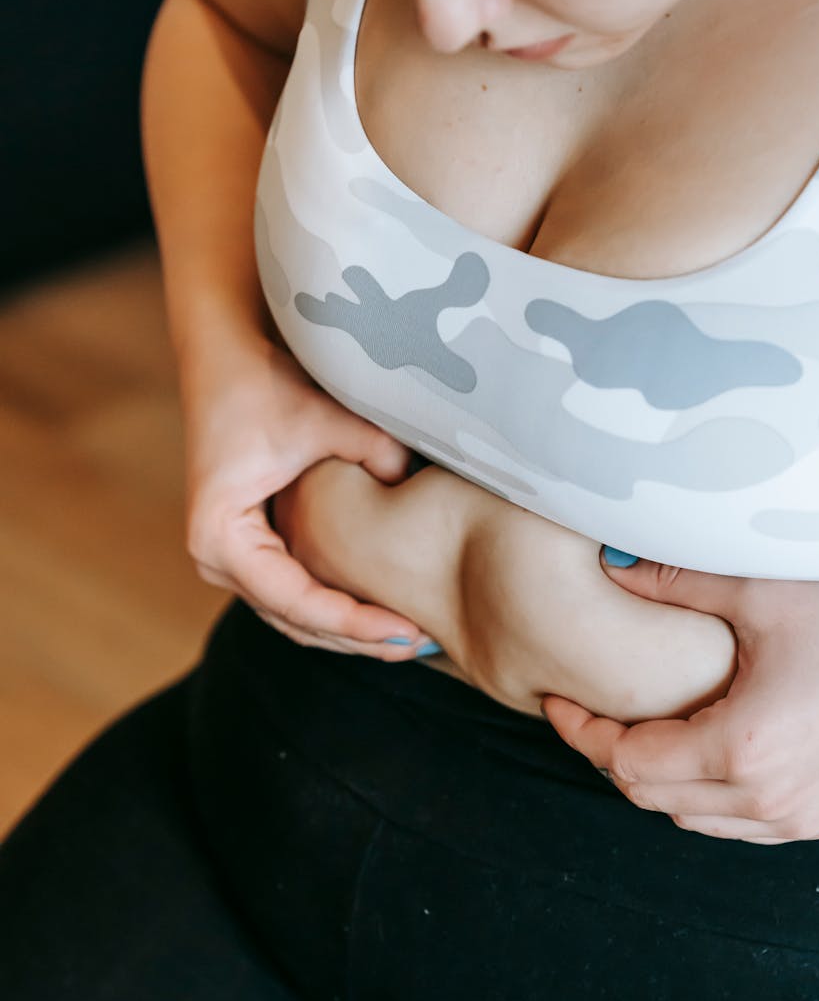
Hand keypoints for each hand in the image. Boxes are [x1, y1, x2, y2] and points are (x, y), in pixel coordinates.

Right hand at [182, 336, 431, 657]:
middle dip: (357, 638)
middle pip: (296, 621)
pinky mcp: (252, 551)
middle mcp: (217, 560)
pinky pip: (297, 596)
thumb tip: (417, 485)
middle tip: (419, 644)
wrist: (226, 355)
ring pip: (297, 618)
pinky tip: (384, 613)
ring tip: (409, 639)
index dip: (354, 622)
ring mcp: (232, 559)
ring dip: (350, 631)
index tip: (406, 630)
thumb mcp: (324, 416)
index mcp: (222, 537)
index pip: (297, 600)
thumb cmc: (266, 382)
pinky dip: (339, 609)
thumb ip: (375, 451)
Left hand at [543, 552, 818, 842]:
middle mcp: (766, 797)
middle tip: (587, 710)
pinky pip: (733, 824)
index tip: (554, 701)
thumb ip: (679, 583)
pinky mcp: (818, 820)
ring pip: (688, 817)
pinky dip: (699, 795)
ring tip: (636, 727)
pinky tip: (695, 750)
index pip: (625, 761)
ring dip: (652, 779)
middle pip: (647, 795)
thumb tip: (612, 567)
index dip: (579, 732)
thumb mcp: (765, 591)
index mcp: (742, 747)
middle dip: (607, 754)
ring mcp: (795, 817)